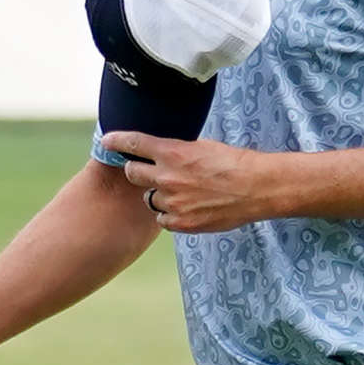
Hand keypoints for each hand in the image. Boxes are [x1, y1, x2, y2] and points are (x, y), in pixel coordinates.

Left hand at [101, 131, 275, 233]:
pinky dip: (170, 214)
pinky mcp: (181, 223)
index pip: (133, 143)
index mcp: (173, 152)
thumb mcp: (203, 147)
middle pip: (133, 173)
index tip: (106, 141)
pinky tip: (186, 208)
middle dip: (137, 171)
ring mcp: (173, 202)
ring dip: (158, 195)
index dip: (115, 141)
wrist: (257, 188)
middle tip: (147, 171)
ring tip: (181, 192)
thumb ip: (177, 150)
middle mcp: (167, 177)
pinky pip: (162, 219)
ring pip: (149, 199)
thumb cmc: (235, 163)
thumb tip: (161, 152)